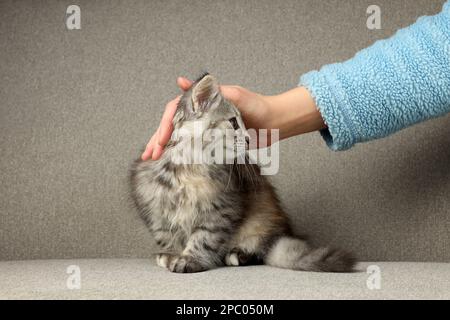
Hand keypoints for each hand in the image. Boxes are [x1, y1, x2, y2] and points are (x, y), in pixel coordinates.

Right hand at [141, 77, 324, 160]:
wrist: (276, 123)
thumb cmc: (258, 106)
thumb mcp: (235, 96)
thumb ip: (211, 92)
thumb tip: (181, 81)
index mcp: (203, 102)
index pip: (176, 111)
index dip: (166, 125)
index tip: (161, 140)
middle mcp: (202, 115)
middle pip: (174, 126)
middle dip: (158, 139)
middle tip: (149, 154)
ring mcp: (206, 129)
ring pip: (180, 137)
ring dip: (164, 147)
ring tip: (151, 159)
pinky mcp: (214, 142)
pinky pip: (192, 147)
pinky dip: (179, 154)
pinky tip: (169, 161)